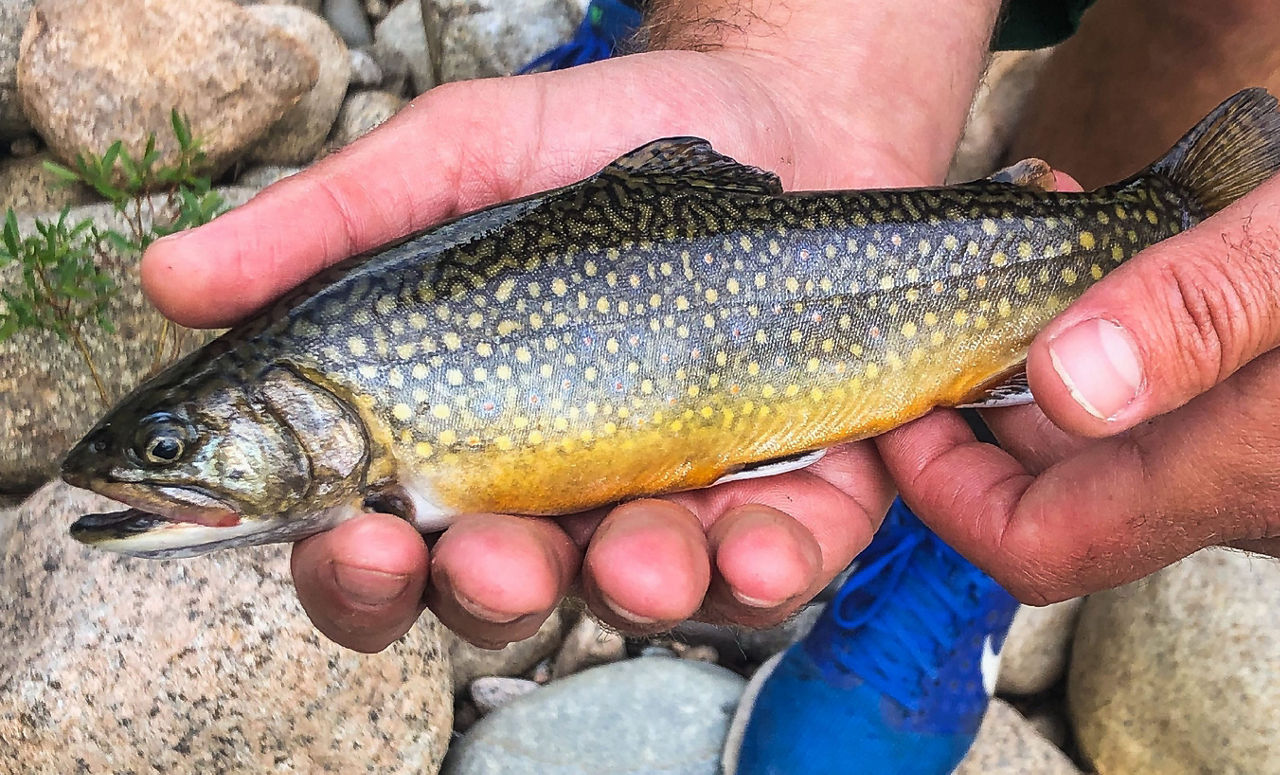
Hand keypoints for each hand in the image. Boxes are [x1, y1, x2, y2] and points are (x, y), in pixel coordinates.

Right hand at [142, 50, 922, 650]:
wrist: (780, 118)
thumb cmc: (594, 144)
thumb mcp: (457, 157)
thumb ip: (327, 222)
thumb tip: (167, 277)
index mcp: (450, 438)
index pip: (374, 543)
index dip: (354, 569)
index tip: (356, 538)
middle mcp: (549, 494)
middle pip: (496, 595)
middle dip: (490, 591)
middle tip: (492, 554)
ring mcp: (664, 505)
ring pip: (631, 598)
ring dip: (631, 591)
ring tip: (639, 551)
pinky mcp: (778, 500)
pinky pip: (766, 572)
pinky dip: (763, 569)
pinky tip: (759, 536)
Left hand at [878, 173, 1279, 603]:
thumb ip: (1196, 316)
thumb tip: (1062, 380)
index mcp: (1230, 471)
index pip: (1037, 544)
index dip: (942, 492)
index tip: (900, 408)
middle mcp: (1232, 481)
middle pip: (1051, 484)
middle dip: (980, 398)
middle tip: (947, 299)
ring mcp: (1246, 446)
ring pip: (1101, 431)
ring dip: (1044, 349)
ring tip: (1027, 247)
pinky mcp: (1260, 409)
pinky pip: (1155, 395)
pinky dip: (1110, 334)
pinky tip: (1110, 252)